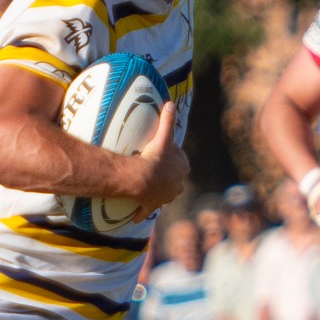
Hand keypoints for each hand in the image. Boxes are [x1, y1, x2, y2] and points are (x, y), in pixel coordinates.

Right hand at [131, 102, 188, 218]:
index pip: (180, 160)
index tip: (161, 152)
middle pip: (173, 178)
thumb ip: (167, 120)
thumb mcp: (162, 137)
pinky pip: (146, 210)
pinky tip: (137, 217)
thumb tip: (171, 103)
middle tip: (153, 168)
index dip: (172, 155)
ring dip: (158, 192)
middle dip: (166, 175)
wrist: (141, 180)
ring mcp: (164, 197)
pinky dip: (142, 213)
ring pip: (163, 194)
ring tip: (148, 187)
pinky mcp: (151, 206)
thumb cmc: (154, 158)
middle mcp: (177, 185)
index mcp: (182, 169)